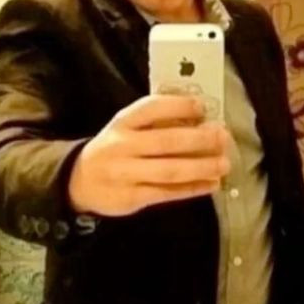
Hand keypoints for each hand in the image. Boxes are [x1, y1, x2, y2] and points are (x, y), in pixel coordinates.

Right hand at [68, 94, 230, 216]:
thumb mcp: (125, 129)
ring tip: (224, 164)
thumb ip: (155, 123)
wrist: (79, 181)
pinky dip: (192, 188)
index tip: (202, 107)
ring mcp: (126, 174)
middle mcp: (122, 146)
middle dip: (199, 139)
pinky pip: (167, 192)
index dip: (178, 106)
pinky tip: (212, 184)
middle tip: (224, 137)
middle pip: (166, 141)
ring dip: (201, 167)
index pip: (151, 108)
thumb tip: (201, 119)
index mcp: (122, 122)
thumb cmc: (115, 149)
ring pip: (170, 170)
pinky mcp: (132, 198)